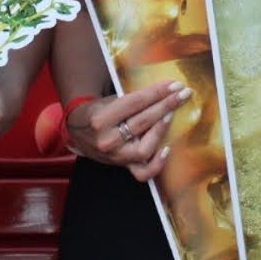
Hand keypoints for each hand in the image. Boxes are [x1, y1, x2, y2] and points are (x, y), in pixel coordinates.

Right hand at [64, 81, 189, 180]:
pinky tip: (167, 149)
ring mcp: (115, 157)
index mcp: (101, 119)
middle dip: (165, 105)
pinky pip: (142, 173)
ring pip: (144, 149)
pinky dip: (157, 164)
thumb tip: (165, 91)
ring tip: (171, 114)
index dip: (157, 93)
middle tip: (182, 94)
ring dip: (161, 130)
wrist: (78, 130)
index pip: (135, 103)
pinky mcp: (122, 167)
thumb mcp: (109, 100)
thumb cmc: (98, 111)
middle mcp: (107, 140)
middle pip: (142, 122)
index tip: (175, 85)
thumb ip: (133, 100)